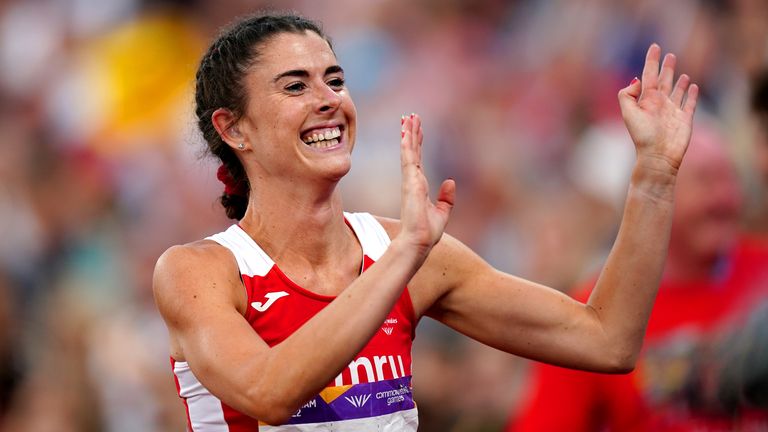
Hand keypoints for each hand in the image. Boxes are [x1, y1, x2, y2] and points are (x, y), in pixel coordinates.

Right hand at [397, 114, 454, 256]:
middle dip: (411, 133)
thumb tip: (450, 181)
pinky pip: (408, 158)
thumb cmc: (427, 232)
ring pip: (409, 151)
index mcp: (419, 186)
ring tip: (408, 117)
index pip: (418, 160)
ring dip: (408, 133)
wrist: (419, 242)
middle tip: (410, 116)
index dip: (417, 144)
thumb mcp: (442, 213)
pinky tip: (405, 132)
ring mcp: (410, 180)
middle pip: (412, 151)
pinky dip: (407, 144)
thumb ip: (446, 198)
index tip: (415, 130)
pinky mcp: (410, 182)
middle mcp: (413, 180)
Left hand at [618, 44, 698, 172]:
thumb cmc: (642, 136)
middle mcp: (660, 103)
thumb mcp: (628, 113)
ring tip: (681, 72)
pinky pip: (689, 103)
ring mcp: (673, 111)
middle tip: (669, 55)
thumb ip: (627, 95)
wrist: (658, 156)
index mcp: (646, 99)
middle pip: (664, 80)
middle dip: (666, 68)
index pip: (649, 75)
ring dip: (679, 81)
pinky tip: (693, 86)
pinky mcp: (685, 119)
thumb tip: (637, 80)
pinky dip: (692, 94)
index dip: (651, 60)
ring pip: (677, 91)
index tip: (654, 47)